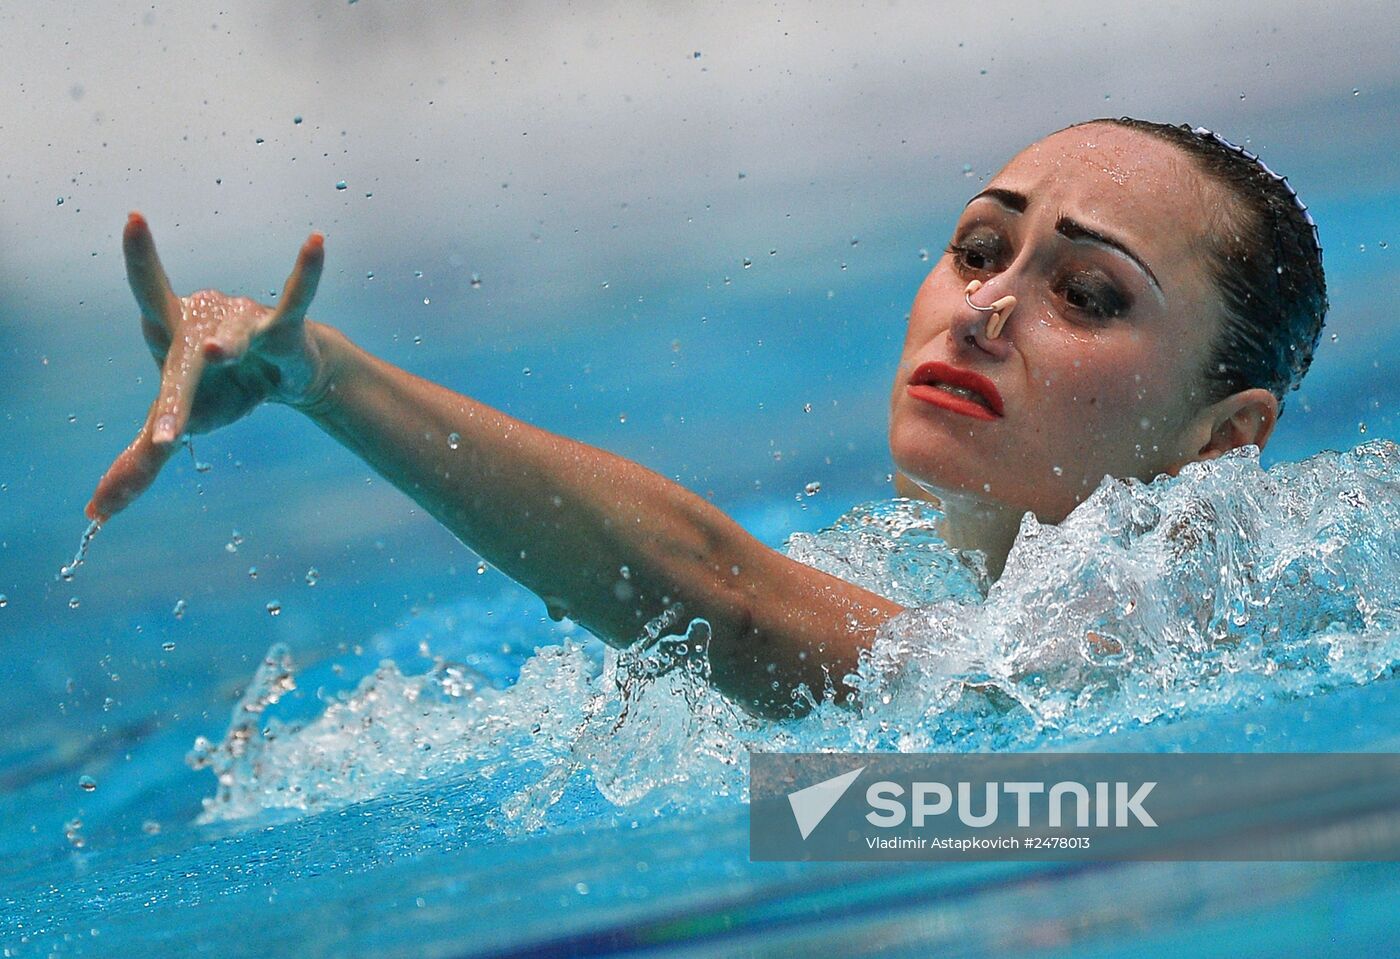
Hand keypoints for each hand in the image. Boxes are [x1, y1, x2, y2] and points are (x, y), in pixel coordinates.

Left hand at [86, 213, 327, 521]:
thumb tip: (92, 517)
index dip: (142, 260)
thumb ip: (135, 462)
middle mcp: (204, 318)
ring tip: (218, 355)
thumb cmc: (223, 390)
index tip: (137, 220)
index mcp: (172, 331)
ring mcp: (244, 321)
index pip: (147, 293)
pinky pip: (297, 299)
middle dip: (175, 403)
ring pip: (232, 340)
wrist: (286, 380)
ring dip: (229, 349)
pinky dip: (307, 273)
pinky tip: (315, 240)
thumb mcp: (180, 420)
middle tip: (163, 439)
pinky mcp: (285, 330)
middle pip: (182, 360)